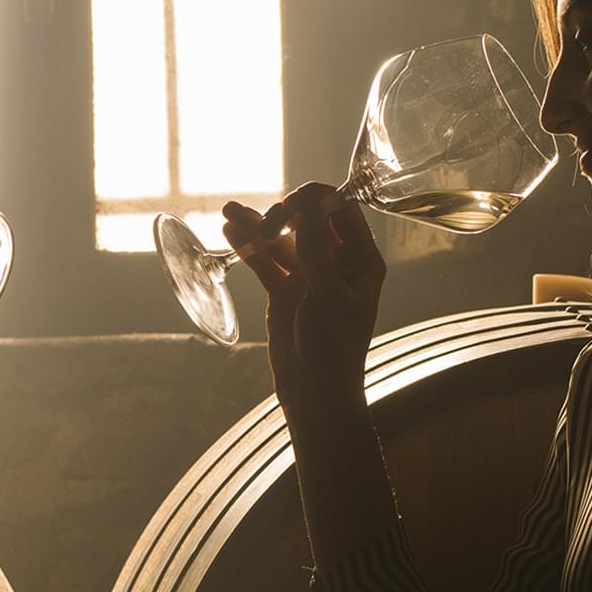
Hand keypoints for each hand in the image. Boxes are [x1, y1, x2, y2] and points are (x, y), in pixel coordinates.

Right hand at [224, 182, 385, 424]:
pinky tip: (231, 232)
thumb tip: (309, 203)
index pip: (342, 213)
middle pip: (308, 223)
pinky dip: (249, 248)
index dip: (317, 200)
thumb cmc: (334, 346)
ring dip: (258, 227)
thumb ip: (314, 248)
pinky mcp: (285, 292)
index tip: (291, 201)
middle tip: (265, 223)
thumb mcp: (326, 294)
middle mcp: (337, 263)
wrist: (314, 392)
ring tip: (230, 211)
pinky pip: (266, 263)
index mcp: (361, 261)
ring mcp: (309, 277)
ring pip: (282, 242)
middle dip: (283, 215)